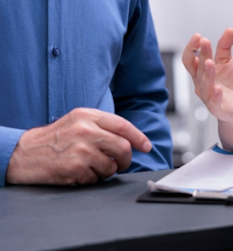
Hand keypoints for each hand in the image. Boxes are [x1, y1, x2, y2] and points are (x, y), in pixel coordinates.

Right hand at [6, 108, 151, 184]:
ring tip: (93, 167)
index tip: (146, 146)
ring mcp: (80, 149)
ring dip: (107, 171)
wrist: (24, 153)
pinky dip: (92, 178)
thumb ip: (102, 125)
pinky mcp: (74, 167)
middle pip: (123, 147)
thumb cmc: (54, 138)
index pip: (123, 125)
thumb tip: (129, 138)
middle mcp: (86, 130)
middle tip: (121, 164)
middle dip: (126, 159)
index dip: (138, 137)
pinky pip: (96, 178)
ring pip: (111, 166)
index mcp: (88, 115)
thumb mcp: (77, 120)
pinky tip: (81, 172)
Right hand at [182, 28, 232, 123]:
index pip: (190, 59)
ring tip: (210, 62)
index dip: (192, 47)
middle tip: (203, 41)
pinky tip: (217, 89)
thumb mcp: (226, 62)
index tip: (198, 36)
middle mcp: (200, 84)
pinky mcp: (217, 107)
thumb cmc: (227, 84)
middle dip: (201, 54)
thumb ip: (225, 46)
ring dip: (207, 72)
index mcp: (199, 72)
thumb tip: (229, 29)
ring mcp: (207, 96)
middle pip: (198, 68)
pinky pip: (214, 101)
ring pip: (205, 84)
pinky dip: (214, 95)